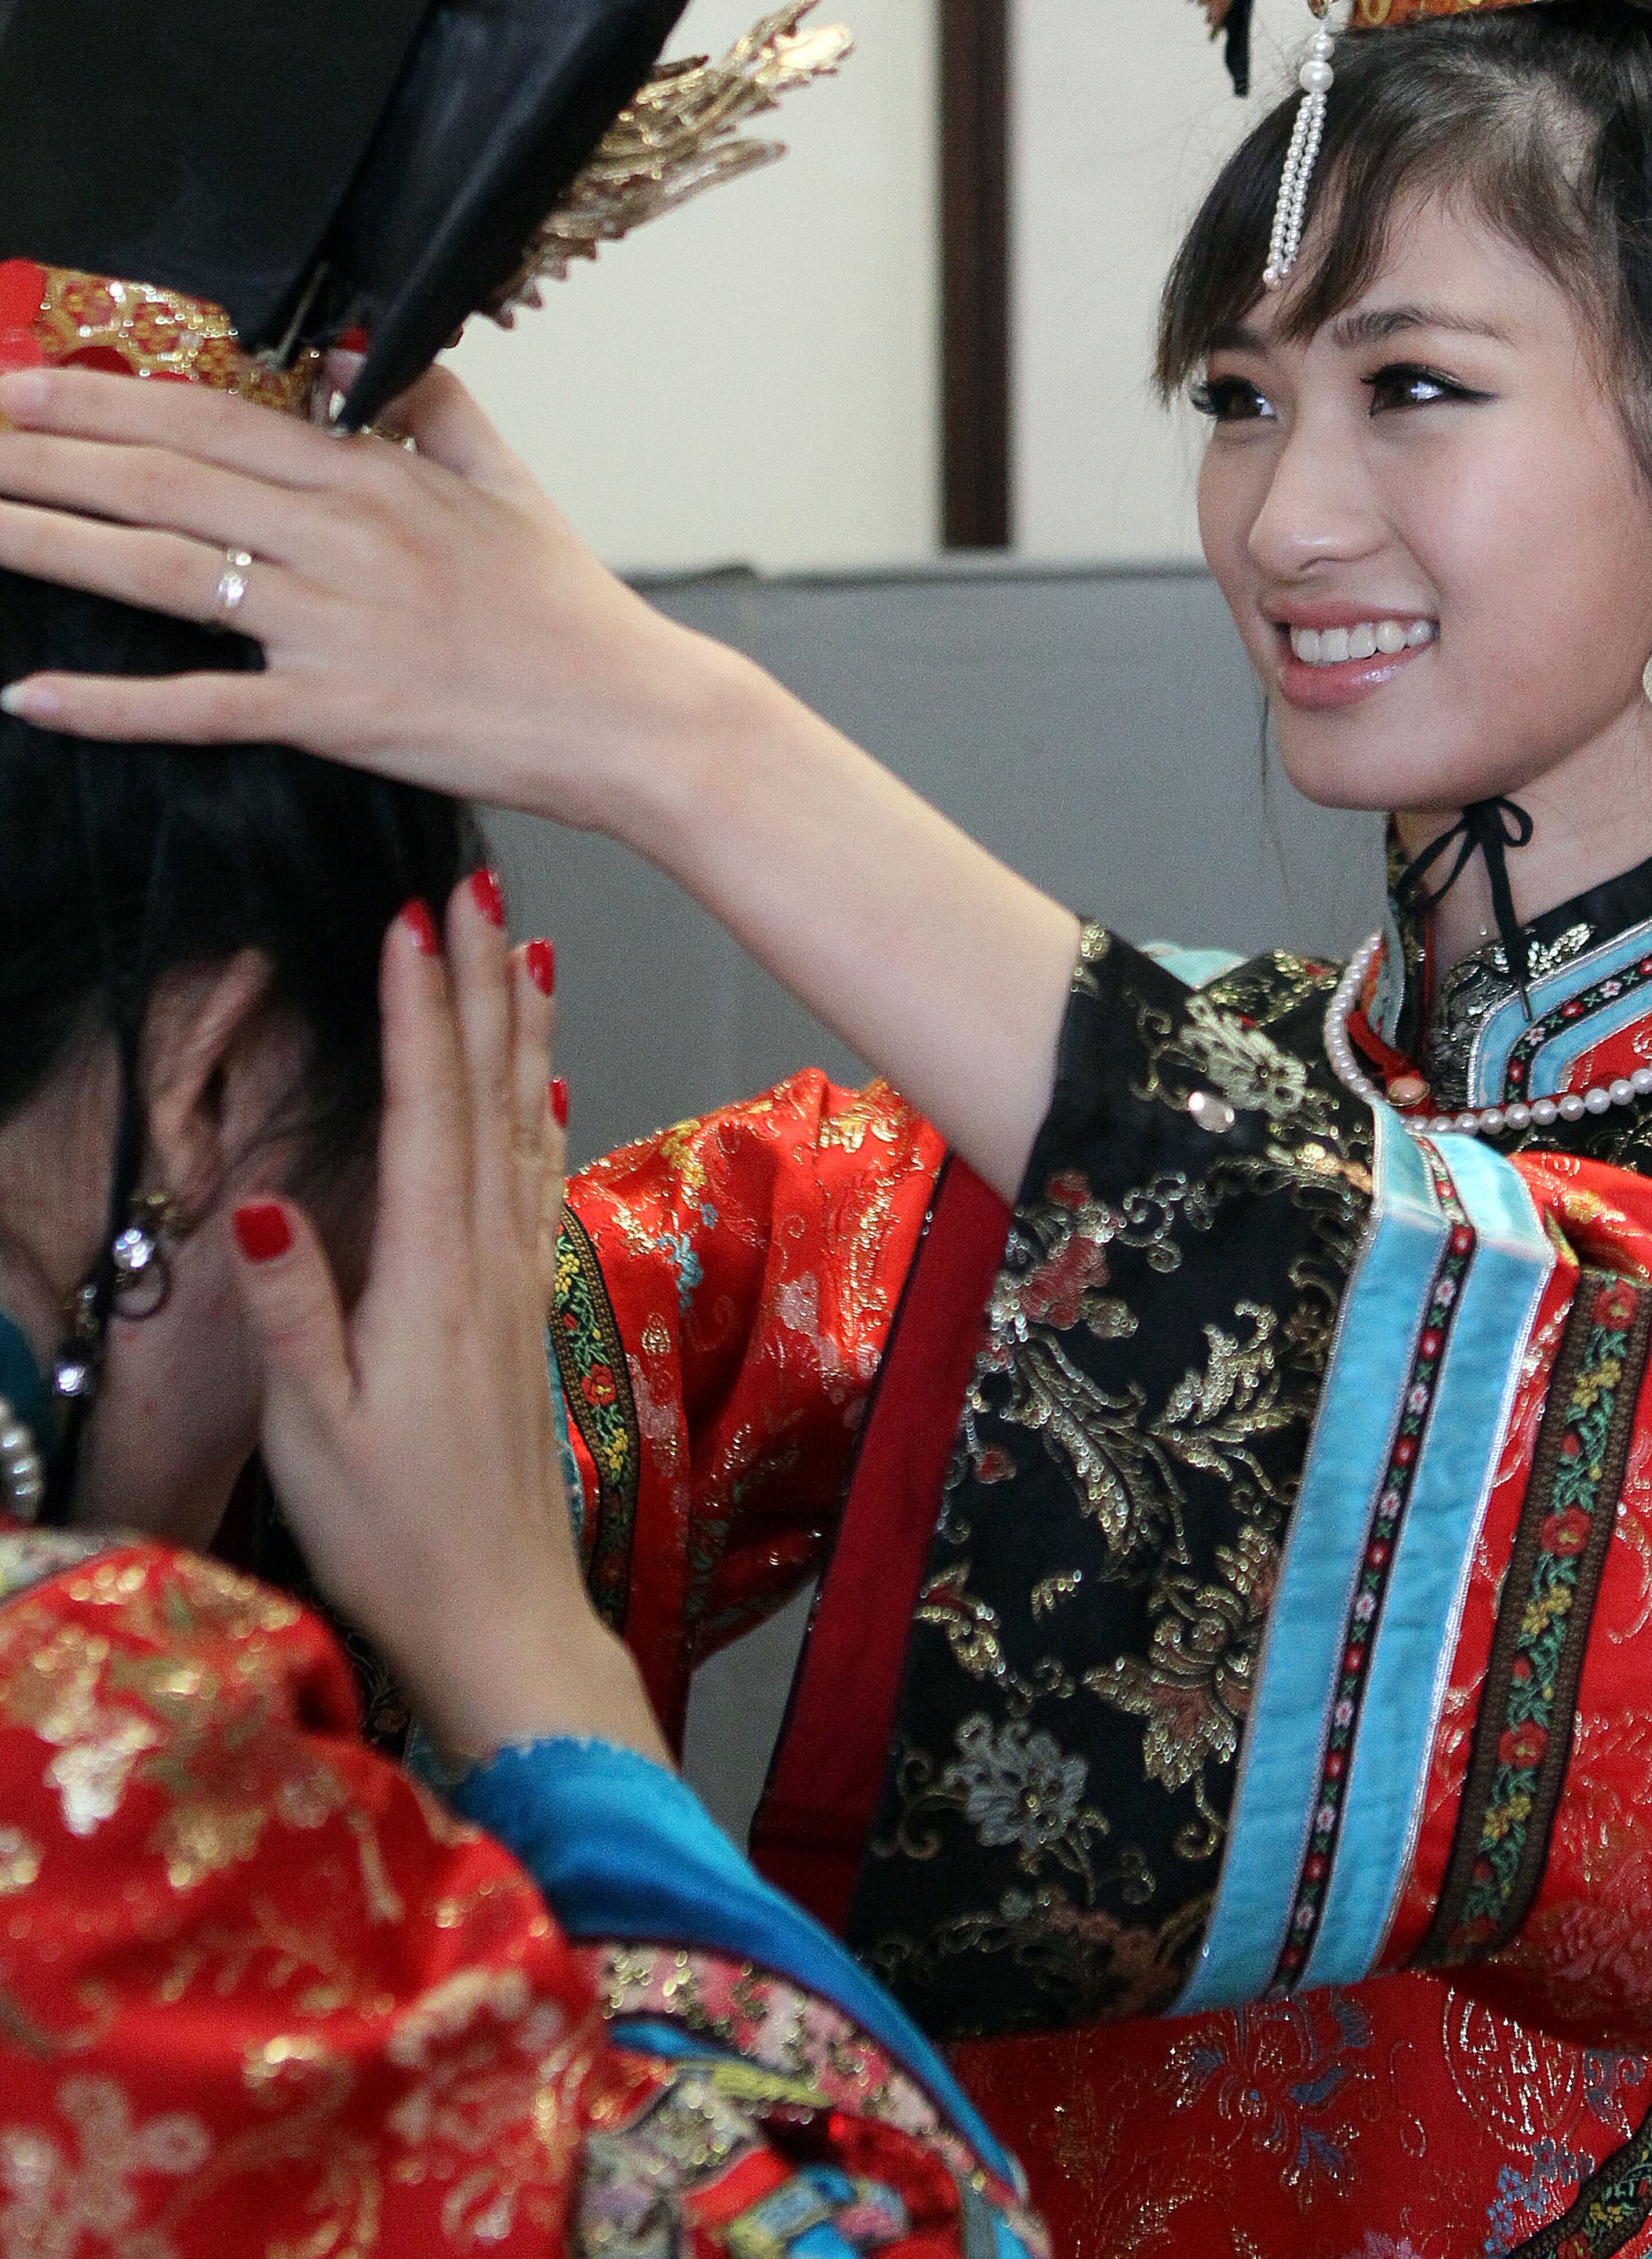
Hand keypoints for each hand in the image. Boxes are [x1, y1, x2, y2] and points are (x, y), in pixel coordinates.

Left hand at [0, 363, 711, 831]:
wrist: (632, 718)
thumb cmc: (568, 609)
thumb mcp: (506, 479)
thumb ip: (428, 400)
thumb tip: (354, 351)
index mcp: (374, 479)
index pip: (210, 420)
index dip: (101, 398)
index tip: (17, 381)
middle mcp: (340, 543)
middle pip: (160, 483)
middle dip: (43, 454)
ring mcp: (332, 631)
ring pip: (162, 575)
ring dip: (50, 543)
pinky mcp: (336, 716)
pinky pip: (203, 708)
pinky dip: (113, 705)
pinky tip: (31, 696)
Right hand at [226, 872, 666, 1767]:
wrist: (499, 1610)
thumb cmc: (394, 1532)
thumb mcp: (316, 1429)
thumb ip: (295, 1309)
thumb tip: (262, 1199)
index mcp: (433, 1275)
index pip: (428, 1110)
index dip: (420, 1009)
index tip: (412, 919)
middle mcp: (489, 1257)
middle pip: (489, 1090)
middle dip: (483, 980)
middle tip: (481, 886)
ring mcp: (517, 1276)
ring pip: (523, 1119)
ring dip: (519, 1026)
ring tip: (523, 945)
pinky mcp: (525, 1304)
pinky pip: (535, 1175)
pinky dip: (539, 1108)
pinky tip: (543, 1078)